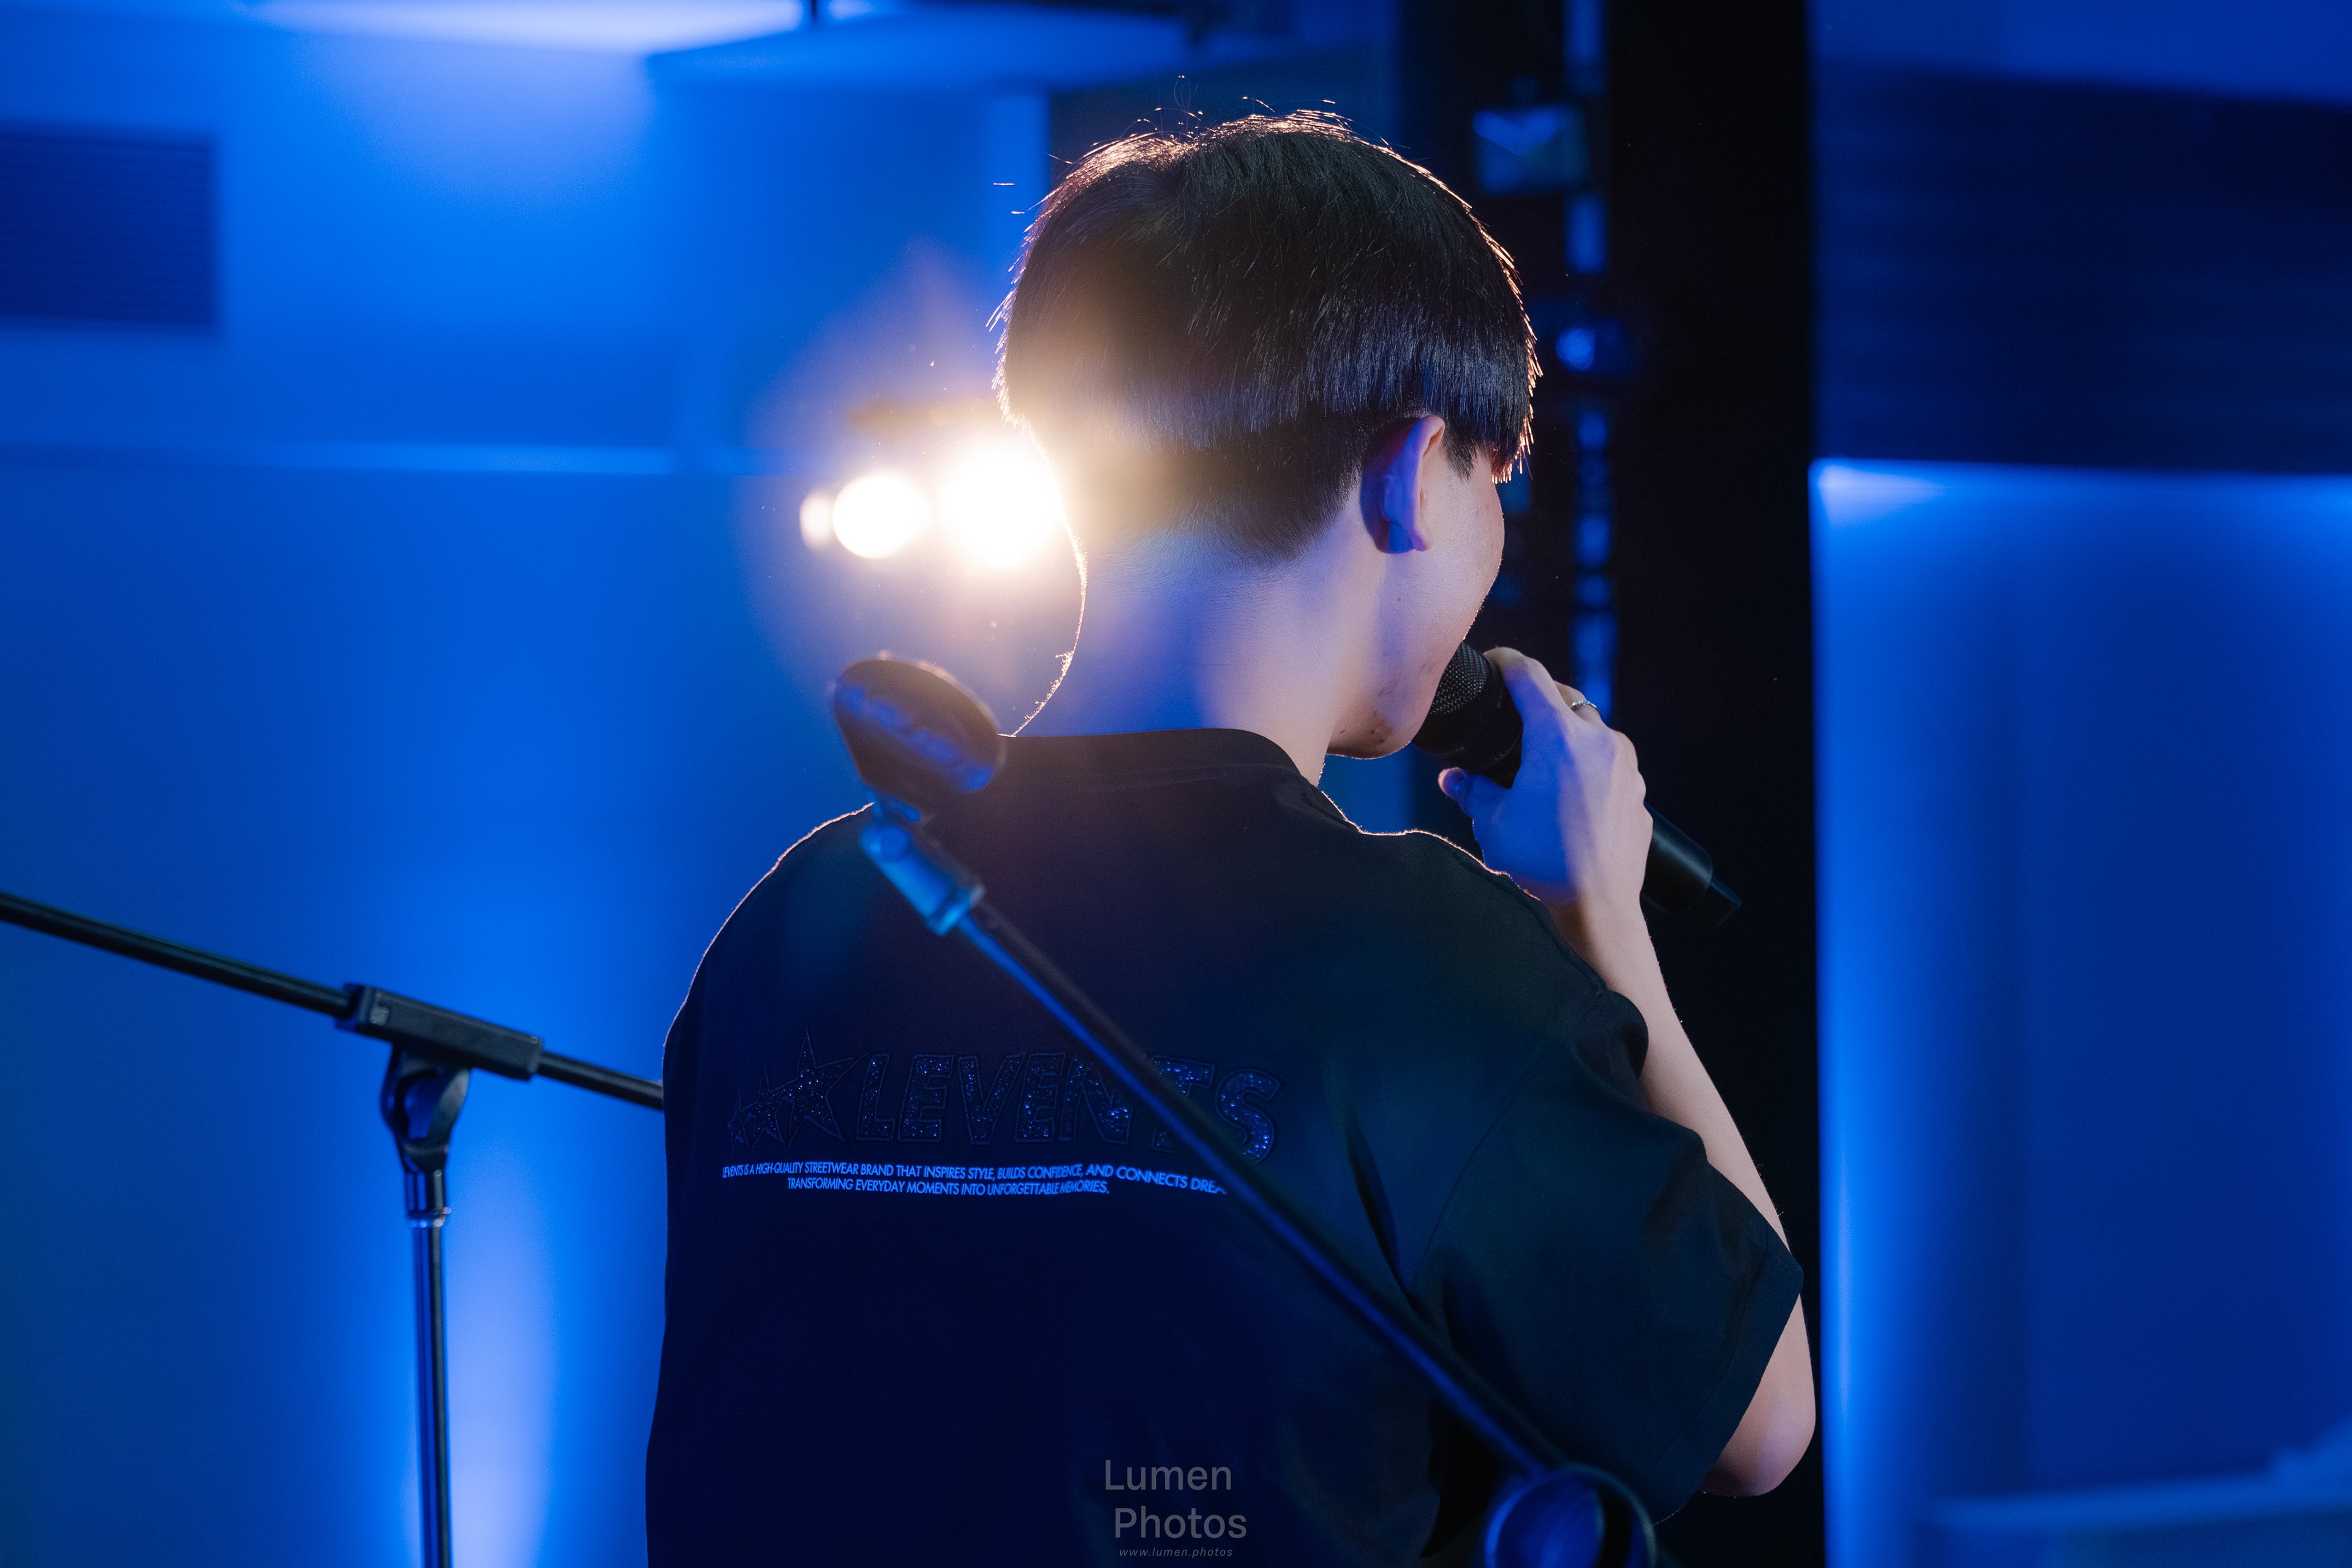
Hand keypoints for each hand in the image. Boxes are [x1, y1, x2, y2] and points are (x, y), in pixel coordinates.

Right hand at [1437, 649, 1649, 928]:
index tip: (1495, 662)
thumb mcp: (1492, 823)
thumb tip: (1453, 778)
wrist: (1596, 908)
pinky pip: (1611, 764)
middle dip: (1540, 701)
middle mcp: (1598, 741)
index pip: (1530, 675)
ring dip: (1569, 735)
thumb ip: (1471, 790)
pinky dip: (1589, 767)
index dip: (1507, 661)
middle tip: (1516, 717)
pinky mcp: (1638, 792)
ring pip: (1593, 730)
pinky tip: (1570, 795)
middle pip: (1566, 698)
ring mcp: (1625, 766)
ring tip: (1543, 762)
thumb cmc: (1542, 864)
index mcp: (1558, 737)